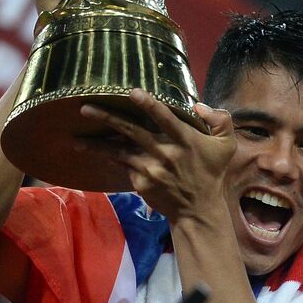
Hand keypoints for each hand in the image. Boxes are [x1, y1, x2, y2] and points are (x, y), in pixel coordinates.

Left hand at [78, 91, 234, 222]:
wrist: (198, 209)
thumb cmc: (212, 173)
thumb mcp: (227, 146)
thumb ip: (220, 120)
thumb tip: (198, 105)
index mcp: (186, 140)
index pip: (166, 118)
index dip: (150, 105)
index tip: (133, 93)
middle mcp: (165, 153)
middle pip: (132, 131)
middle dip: (108, 118)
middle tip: (85, 107)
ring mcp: (151, 169)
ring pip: (119, 150)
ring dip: (96, 144)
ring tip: (76, 138)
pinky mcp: (141, 182)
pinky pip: (123, 164)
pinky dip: (110, 156)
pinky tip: (94, 150)